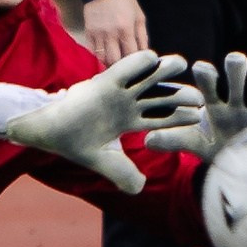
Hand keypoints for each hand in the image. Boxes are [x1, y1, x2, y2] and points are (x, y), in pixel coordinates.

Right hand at [0, 50, 199, 193]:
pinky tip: (152, 57)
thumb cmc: (73, 142)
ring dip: (163, 72)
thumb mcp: (103, 161)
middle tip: (199, 97)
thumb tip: (140, 189)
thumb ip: (123, 174)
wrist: (47, 132)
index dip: (178, 118)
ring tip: (181, 64)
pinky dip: (136, 64)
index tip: (198, 118)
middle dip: (178, 96)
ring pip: (145, 79)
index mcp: (129, 120)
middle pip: (159, 97)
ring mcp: (116, 91)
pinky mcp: (102, 83)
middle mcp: (127, 103)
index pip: (160, 118)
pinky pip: (123, 70)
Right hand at [82, 0, 147, 62]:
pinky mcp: (88, 33)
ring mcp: (97, 35)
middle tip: (125, 68)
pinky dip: (100, 55)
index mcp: (126, 30)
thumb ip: (142, 37)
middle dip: (121, 67)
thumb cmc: (125, 2)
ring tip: (116, 63)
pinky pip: (93, 51)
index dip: (134, 64)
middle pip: (114, 61)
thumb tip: (145, 54)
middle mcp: (110, 34)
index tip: (137, 66)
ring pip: (102, 59)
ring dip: (110, 63)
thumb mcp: (139, 17)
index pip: (130, 55)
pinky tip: (106, 53)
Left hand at [144, 51, 246, 162]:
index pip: (208, 82)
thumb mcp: (196, 146)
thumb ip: (174, 140)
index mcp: (215, 104)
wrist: (244, 177)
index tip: (201, 68)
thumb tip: (147, 141)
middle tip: (233, 62)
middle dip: (236, 66)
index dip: (206, 74)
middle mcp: (237, 102)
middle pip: (237, 73)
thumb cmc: (219, 155)